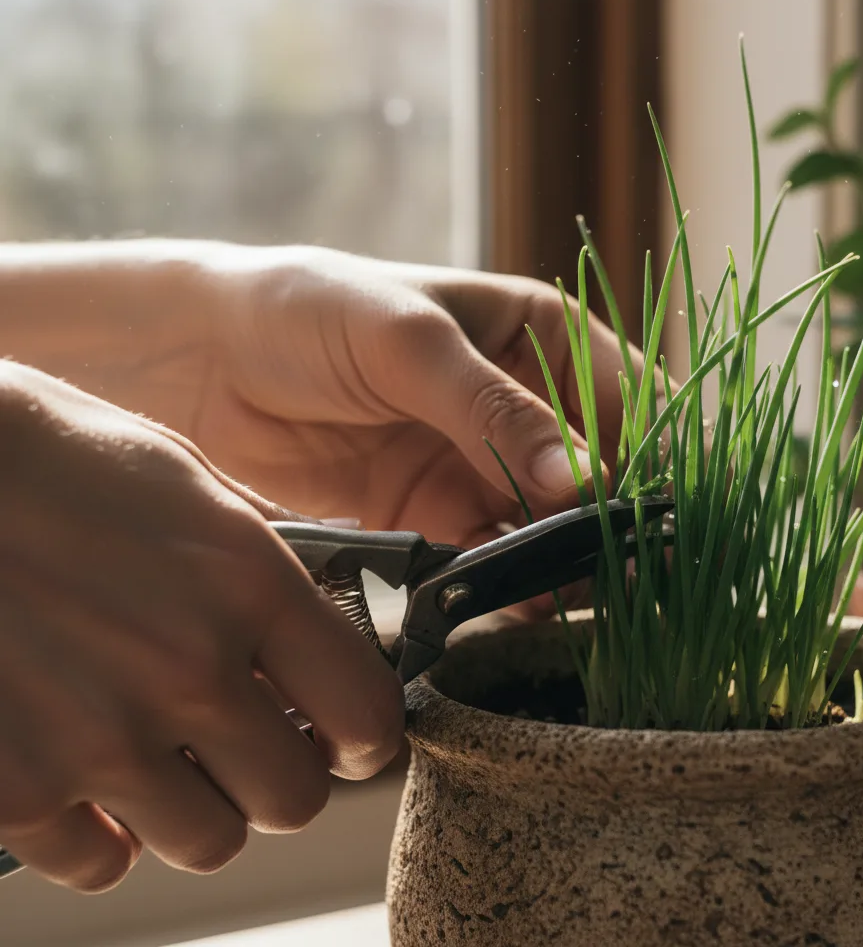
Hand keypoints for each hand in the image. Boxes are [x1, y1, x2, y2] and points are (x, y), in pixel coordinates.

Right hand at [0, 362, 403, 891]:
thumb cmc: (48, 457)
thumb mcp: (182, 477)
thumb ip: (264, 546)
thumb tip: (325, 588)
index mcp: (245, 582)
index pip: (363, 712)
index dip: (367, 735)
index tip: (349, 736)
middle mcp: (185, 671)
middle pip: (294, 798)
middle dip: (283, 776)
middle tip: (252, 742)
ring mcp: (97, 739)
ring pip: (209, 842)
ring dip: (200, 806)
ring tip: (167, 755)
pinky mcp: (11, 790)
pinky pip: (100, 864)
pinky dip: (105, 834)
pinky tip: (89, 774)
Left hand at [157, 245, 644, 552]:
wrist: (199, 361)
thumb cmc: (309, 312)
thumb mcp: (410, 346)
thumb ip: (496, 413)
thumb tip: (584, 481)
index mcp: (538, 335)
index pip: (629, 400)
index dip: (652, 457)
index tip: (659, 516)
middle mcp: (522, 404)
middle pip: (598, 474)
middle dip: (611, 523)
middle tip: (618, 576)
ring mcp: (480, 463)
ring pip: (550, 525)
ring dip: (562, 563)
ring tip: (566, 598)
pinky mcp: (435, 514)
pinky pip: (491, 556)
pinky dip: (505, 584)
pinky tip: (513, 606)